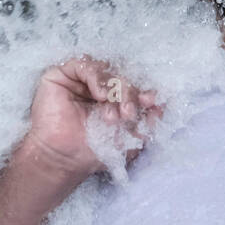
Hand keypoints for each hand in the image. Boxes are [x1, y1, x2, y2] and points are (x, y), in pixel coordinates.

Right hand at [17, 56, 161, 181]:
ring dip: (116, 89)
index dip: (145, 91)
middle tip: (129, 113)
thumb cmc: (92, 151)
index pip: (134, 86)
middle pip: (123, 76)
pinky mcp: (62, 75)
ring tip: (112, 114)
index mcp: (115, 99)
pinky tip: (101, 95)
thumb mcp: (129, 140)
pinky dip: (98, 77)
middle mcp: (99, 86)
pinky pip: (85, 64)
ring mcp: (81, 80)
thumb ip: (147, 123)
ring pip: (107, 70)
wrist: (62, 159)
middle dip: (131, 94)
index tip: (152, 102)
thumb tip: (162, 106)